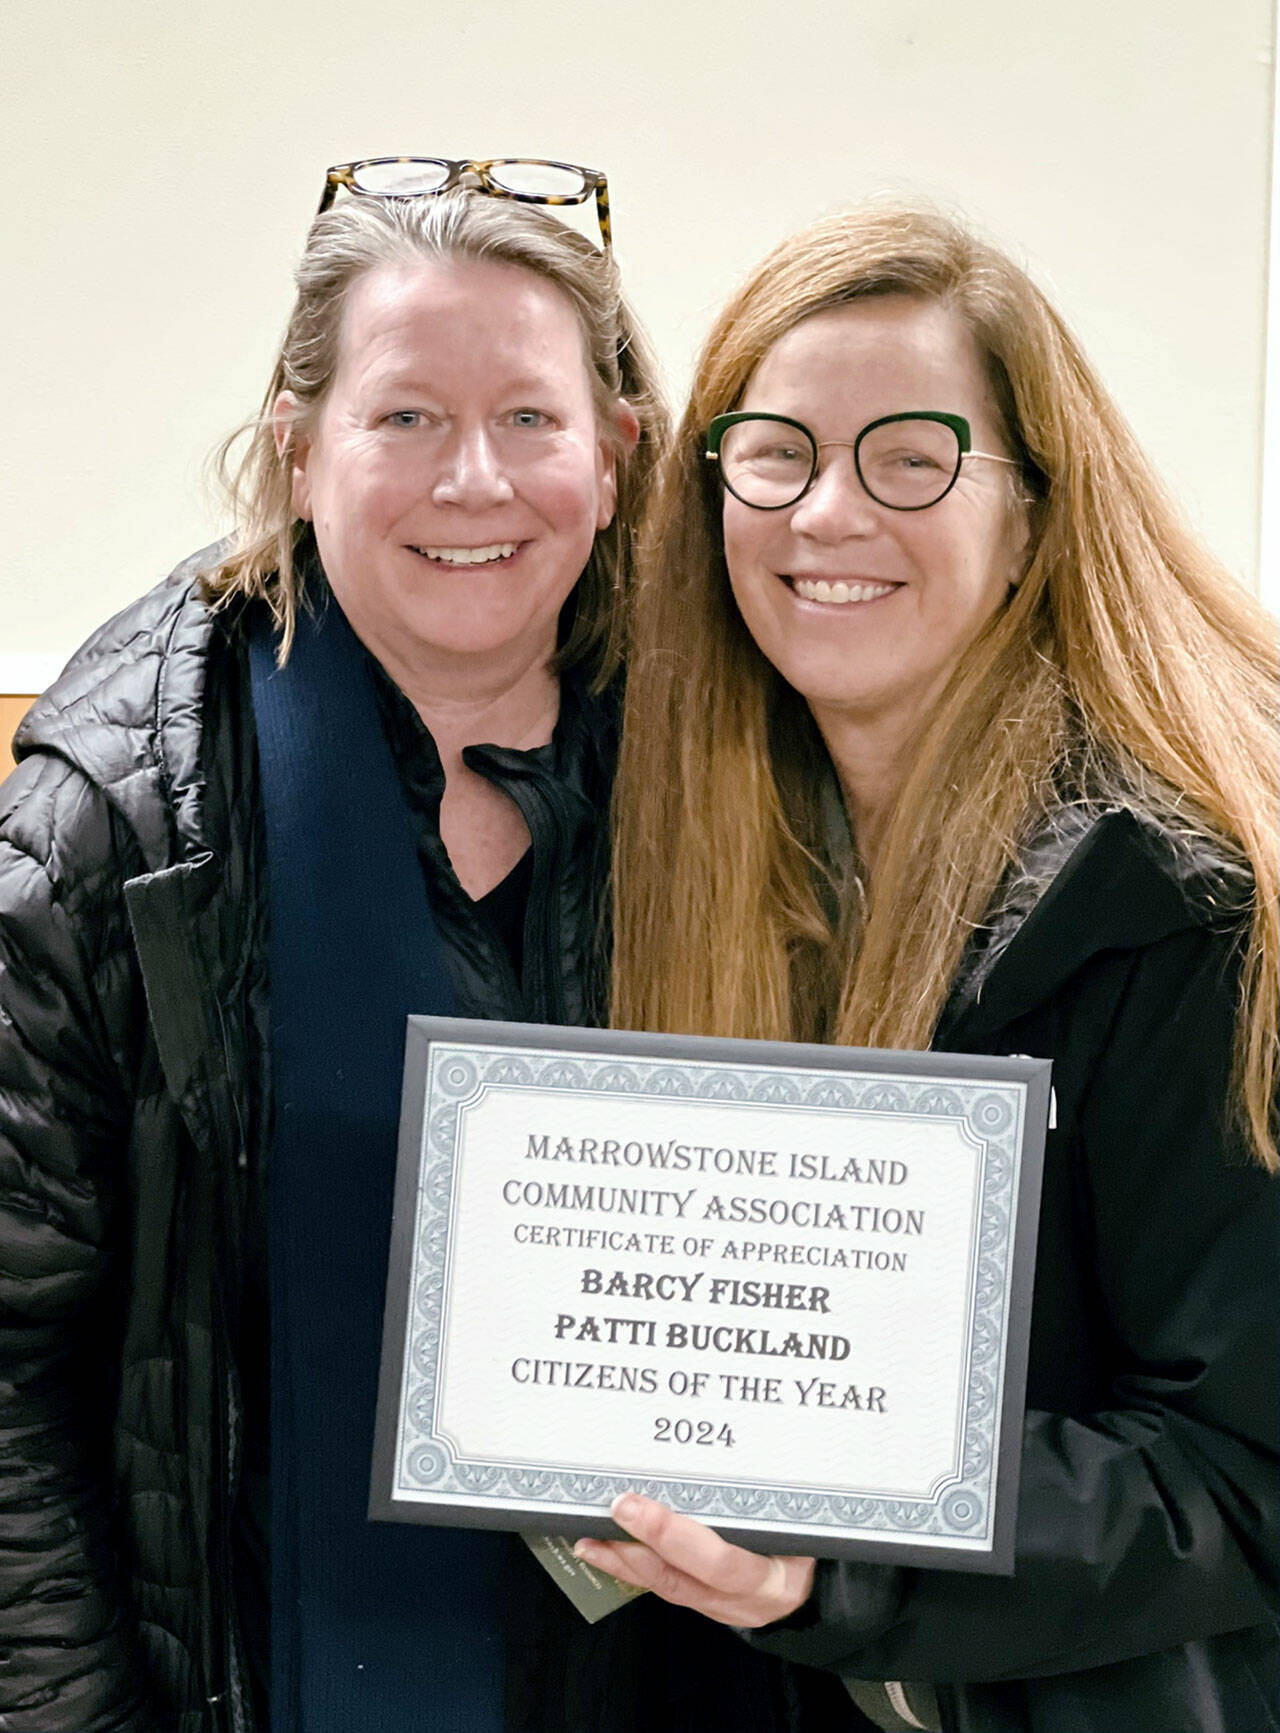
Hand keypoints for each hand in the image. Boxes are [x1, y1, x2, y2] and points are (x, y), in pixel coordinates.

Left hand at [574, 1493, 815, 1627]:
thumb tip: (731, 1436)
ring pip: (666, 1587)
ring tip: (588, 1539)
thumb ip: (770, 1491)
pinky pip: (666, 1587)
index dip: (671, 1536)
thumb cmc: (815, 1535)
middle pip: (681, 1579)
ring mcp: (723, 1608)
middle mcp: (745, 1601)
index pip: (718, 1562)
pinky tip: (610, 1552)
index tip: (632, 1506)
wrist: (821, 1587)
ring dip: (623, 1563)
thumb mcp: (807, 1518)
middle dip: (636, 1547)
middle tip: (606, 1510)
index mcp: (774, 1577)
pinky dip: (635, 1568)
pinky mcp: (707, 1604)